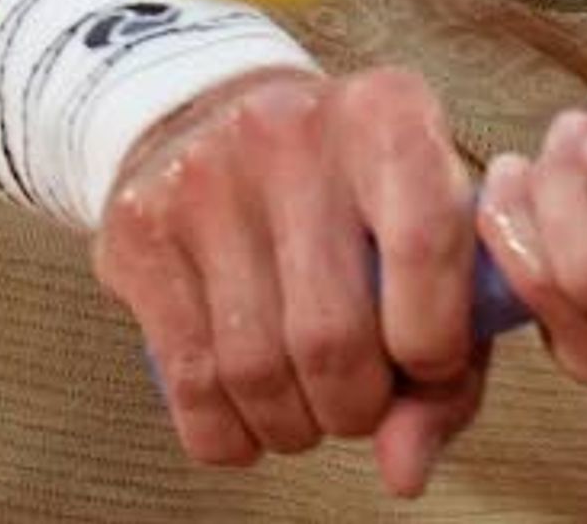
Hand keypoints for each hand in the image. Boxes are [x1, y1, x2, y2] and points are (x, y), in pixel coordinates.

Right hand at [95, 65, 485, 497]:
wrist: (215, 115)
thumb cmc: (355, 206)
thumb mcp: (426, 249)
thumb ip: (448, 369)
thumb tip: (403, 472)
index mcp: (389, 113)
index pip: (427, 243)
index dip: (435, 342)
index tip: (428, 365)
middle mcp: (294, 130)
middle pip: (331, 334)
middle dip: (355, 406)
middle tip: (357, 402)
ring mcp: (206, 174)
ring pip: (255, 368)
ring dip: (293, 425)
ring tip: (307, 408)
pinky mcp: (139, 226)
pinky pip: (189, 379)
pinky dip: (227, 433)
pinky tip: (247, 419)